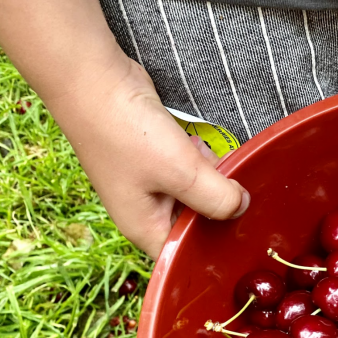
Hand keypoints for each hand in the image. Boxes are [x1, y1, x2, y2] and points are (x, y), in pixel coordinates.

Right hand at [53, 56, 248, 258]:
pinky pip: (190, 170)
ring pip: (196, 194)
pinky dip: (201, 162)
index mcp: (145, 228)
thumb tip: (242, 207)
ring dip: (212, 180)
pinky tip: (200, 147)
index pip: (185, 256)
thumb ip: (217, 198)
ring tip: (213, 161)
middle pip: (196, 224)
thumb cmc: (126, 132)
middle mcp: (147, 211)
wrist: (94, 81)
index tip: (243, 235)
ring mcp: (151, 184)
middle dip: (218, 207)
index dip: (213, 250)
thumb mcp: (182, 172)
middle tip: (235, 188)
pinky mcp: (157, 158)